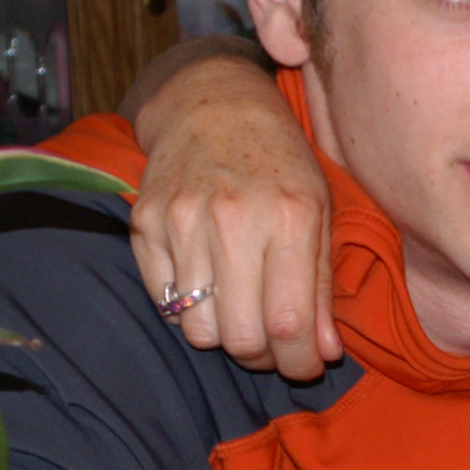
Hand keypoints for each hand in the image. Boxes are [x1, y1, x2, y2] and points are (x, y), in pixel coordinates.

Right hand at [130, 66, 337, 377]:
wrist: (212, 104)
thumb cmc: (279, 160)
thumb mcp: (320, 210)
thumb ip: (323, 284)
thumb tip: (325, 351)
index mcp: (289, 217)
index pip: (291, 323)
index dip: (301, 362)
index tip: (307, 366)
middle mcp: (233, 221)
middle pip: (242, 337)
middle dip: (265, 358)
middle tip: (277, 347)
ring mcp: (182, 223)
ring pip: (200, 330)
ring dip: (226, 338)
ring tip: (244, 317)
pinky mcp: (144, 225)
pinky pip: (166, 304)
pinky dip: (190, 313)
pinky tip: (212, 292)